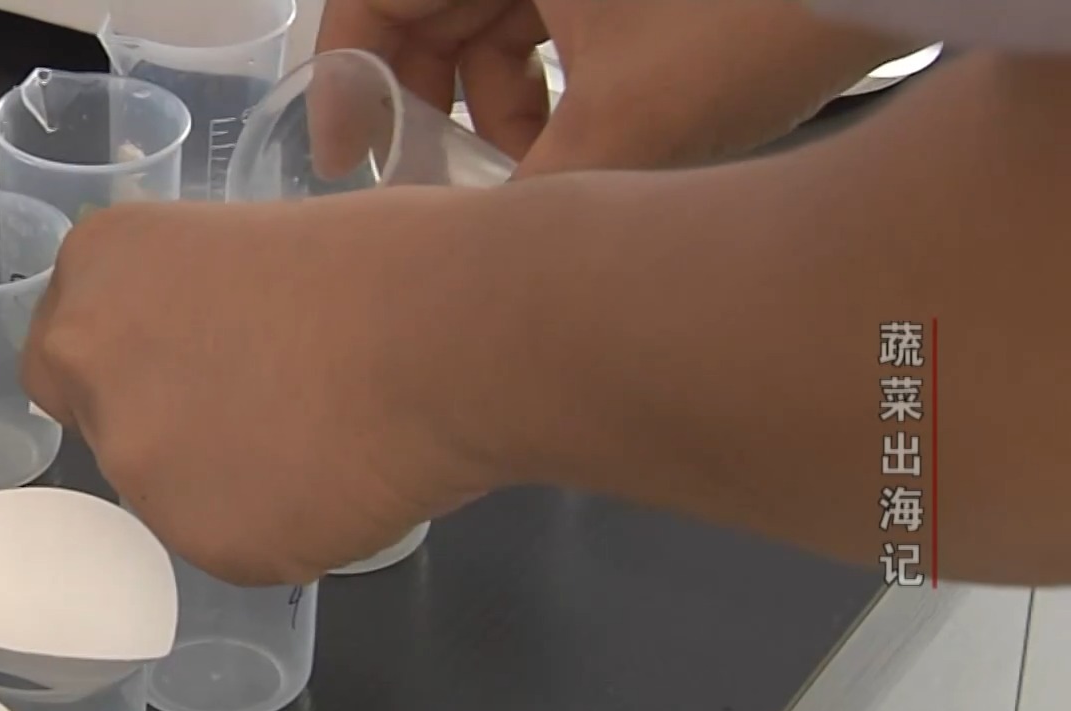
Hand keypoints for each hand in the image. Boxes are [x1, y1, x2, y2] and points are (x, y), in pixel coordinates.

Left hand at [18, 192, 504, 586]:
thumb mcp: (248, 244)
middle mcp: (90, 363)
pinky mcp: (199, 540)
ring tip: (325, 440)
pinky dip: (282, 528)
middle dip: (170, 427)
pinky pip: (231, 546)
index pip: (63, 351)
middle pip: (104, 425)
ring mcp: (138, 462)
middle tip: (266, 410)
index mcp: (99, 268)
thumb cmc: (381, 259)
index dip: (128, 367)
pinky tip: (342, 481)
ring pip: (168, 494)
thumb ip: (190, 307)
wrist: (448, 332)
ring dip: (228, 482)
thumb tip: (207, 358)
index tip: (190, 369)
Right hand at [316, 0, 915, 174]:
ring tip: (536, 178)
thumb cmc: (756, 10)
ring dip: (503, 108)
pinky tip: (587, 145)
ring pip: (494, 25)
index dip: (344, 86)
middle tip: (444, 191)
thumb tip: (471, 290)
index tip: (350, 164)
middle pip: (429, 18)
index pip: (366, 1)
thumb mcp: (629, 123)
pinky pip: (555, 18)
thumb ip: (533, 208)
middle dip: (435, 111)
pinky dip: (558, 82)